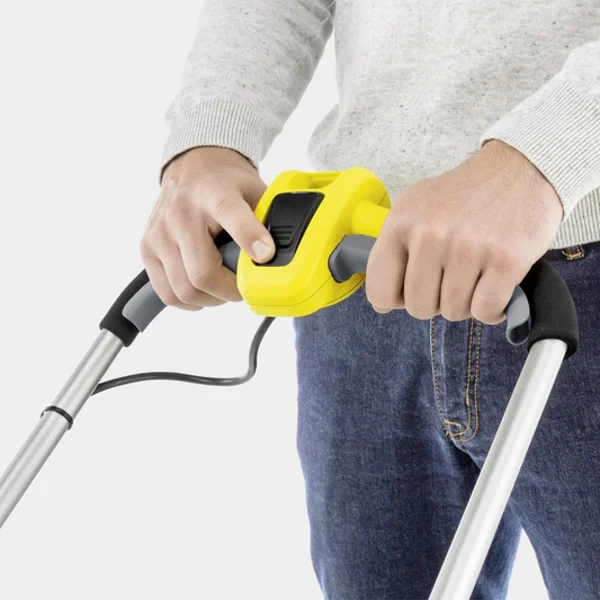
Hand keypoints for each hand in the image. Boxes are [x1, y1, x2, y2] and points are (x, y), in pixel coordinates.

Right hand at [140, 146, 274, 309]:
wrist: (193, 165)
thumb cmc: (227, 184)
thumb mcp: (255, 192)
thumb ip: (269, 220)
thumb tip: (286, 254)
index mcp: (215, 194)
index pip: (232, 216)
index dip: (250, 239)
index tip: (265, 255)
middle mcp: (181, 212)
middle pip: (203, 273)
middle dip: (230, 291)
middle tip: (243, 287)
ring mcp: (159, 232)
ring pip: (184, 289)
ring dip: (210, 299)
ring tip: (223, 288)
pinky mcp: (147, 248)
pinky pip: (167, 292)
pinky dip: (188, 300)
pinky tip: (202, 290)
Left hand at [366, 140, 562, 323]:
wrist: (519, 169)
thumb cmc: (464, 196)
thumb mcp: (415, 208)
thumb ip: (393, 251)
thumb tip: (381, 303)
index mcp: (401, 222)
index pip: (378, 291)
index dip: (396, 300)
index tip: (410, 290)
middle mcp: (430, 235)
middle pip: (418, 307)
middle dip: (434, 302)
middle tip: (449, 279)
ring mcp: (468, 248)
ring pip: (453, 311)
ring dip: (464, 303)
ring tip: (474, 275)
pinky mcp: (506, 260)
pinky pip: (485, 311)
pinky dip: (491, 308)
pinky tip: (494, 285)